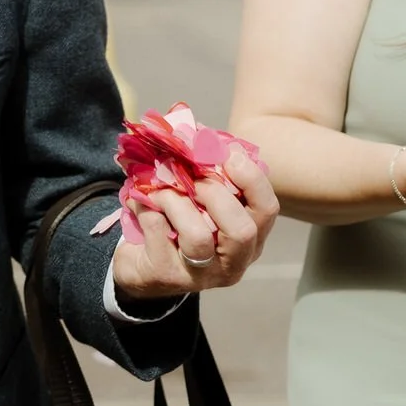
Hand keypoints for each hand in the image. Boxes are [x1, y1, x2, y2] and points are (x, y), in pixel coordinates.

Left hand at [111, 147, 279, 301]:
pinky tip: (138, 199)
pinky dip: (145, 207)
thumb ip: (208, 171)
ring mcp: (201, 274)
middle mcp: (233, 262)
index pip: (267, 209)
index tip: (228, 153)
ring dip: (175, 201)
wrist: (142, 265)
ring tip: (159, 189)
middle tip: (191, 176)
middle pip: (241, 230)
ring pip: (197, 236)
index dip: (251, 178)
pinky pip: (158, 233)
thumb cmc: (179, 224)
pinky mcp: (167, 275)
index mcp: (250, 238)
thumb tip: (197, 131)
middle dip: (214, 193)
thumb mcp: (200, 199)